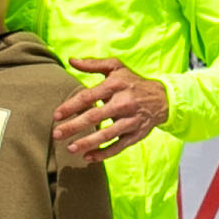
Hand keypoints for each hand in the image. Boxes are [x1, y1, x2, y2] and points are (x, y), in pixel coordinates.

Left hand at [50, 62, 168, 165]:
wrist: (162, 98)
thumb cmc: (132, 82)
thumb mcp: (116, 67)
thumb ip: (93, 64)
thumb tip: (71, 60)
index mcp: (115, 85)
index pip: (89, 96)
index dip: (71, 106)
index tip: (56, 115)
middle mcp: (123, 103)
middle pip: (95, 117)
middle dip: (74, 127)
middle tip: (56, 134)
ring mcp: (130, 121)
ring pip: (107, 135)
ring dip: (87, 143)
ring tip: (70, 148)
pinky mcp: (136, 135)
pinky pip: (118, 147)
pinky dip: (104, 154)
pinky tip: (88, 157)